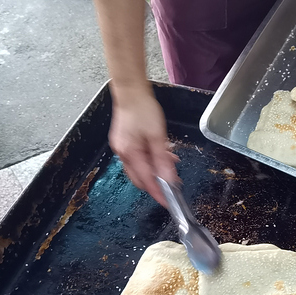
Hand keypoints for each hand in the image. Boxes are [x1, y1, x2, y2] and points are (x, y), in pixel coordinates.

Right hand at [108, 86, 178, 206]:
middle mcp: (123, 154)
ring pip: (140, 169)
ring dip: (155, 170)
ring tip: (170, 162)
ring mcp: (122, 148)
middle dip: (157, 183)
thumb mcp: (158, 136)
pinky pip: (137, 159)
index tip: (168, 202)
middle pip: (140, 179)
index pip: (146, 181)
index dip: (158, 193)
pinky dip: (150, 161)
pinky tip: (161, 154)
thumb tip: (169, 180)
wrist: (131, 91)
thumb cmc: (143, 109)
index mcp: (130, 153)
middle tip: (174, 181)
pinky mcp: (124, 143)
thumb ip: (163, 160)